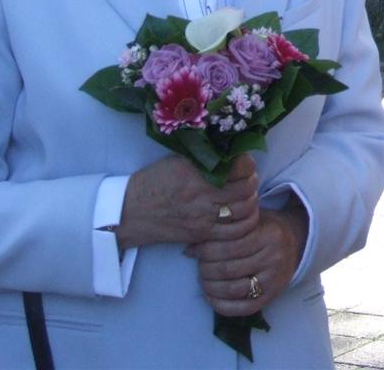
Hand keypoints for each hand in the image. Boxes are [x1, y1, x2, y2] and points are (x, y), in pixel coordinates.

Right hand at [116, 154, 258, 249]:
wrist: (131, 212)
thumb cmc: (152, 182)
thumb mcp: (175, 161)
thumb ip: (202, 157)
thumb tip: (228, 151)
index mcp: (194, 171)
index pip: (237, 166)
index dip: (246, 162)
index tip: (243, 159)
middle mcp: (202, 194)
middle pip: (246, 189)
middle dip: (252, 181)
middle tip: (248, 176)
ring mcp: (204, 217)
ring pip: (245, 211)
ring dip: (251, 201)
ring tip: (246, 194)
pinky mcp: (203, 233)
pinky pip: (236, 232)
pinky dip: (245, 222)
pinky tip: (241, 214)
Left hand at [186, 200, 308, 316]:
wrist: (292, 241)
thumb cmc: (261, 227)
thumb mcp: (246, 221)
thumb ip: (221, 230)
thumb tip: (189, 248)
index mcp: (266, 235)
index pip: (229, 246)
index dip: (206, 250)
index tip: (194, 251)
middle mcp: (272, 257)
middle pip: (229, 268)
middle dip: (206, 270)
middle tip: (198, 267)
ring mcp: (274, 280)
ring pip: (235, 289)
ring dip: (212, 287)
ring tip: (202, 280)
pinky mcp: (272, 297)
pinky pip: (245, 307)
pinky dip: (223, 306)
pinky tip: (210, 298)